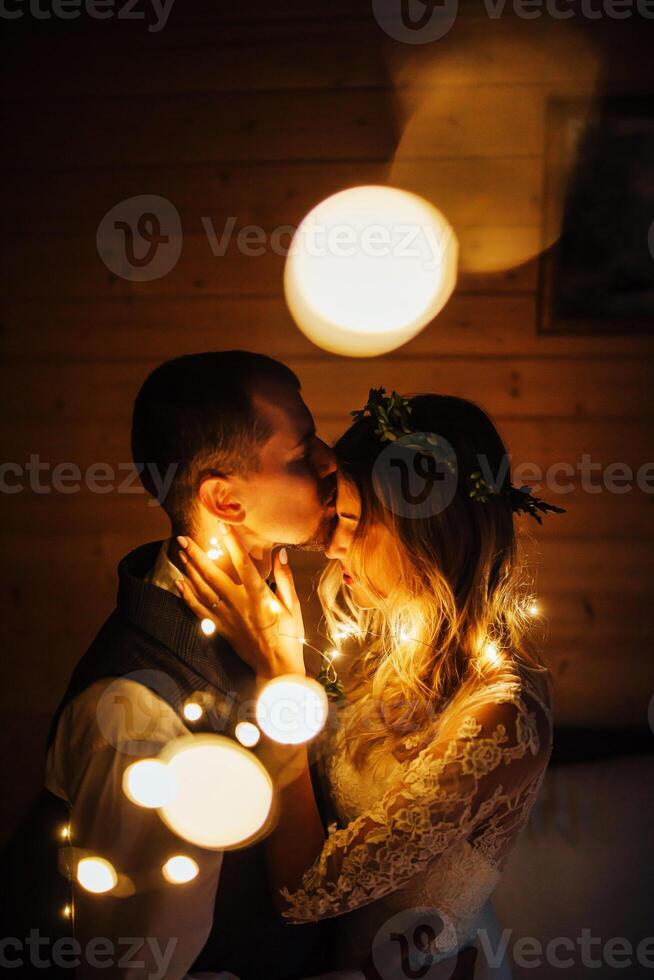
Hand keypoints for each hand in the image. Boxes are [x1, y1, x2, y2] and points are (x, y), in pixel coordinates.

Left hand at [175, 528, 305, 679]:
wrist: (276, 666)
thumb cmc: (289, 634)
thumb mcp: (292, 605)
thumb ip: (285, 578)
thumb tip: (281, 554)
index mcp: (258, 595)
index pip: (243, 563)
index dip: (232, 543)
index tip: (222, 526)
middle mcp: (239, 604)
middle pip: (212, 574)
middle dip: (196, 555)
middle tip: (182, 539)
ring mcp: (227, 616)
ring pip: (202, 590)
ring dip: (189, 570)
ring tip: (180, 554)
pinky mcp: (220, 628)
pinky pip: (199, 609)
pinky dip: (187, 595)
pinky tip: (179, 583)